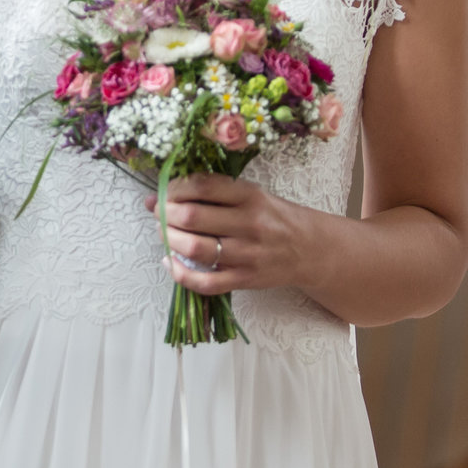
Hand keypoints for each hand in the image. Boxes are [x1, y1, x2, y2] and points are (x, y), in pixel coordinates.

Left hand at [146, 174, 317, 294]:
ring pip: (195, 247)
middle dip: (165, 213)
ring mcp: (247, 254)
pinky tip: (170, 262)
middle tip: (158, 212)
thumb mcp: (252, 194)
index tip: (164, 191)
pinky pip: (205, 282)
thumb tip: (163, 192)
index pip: (202, 185)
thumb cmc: (274, 217)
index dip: (174, 187)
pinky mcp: (245, 279)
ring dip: (169, 239)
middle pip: (192, 216)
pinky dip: (180, 274)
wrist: (309, 248)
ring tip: (164, 233)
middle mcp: (249, 223)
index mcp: (250, 195)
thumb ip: (214, 192)